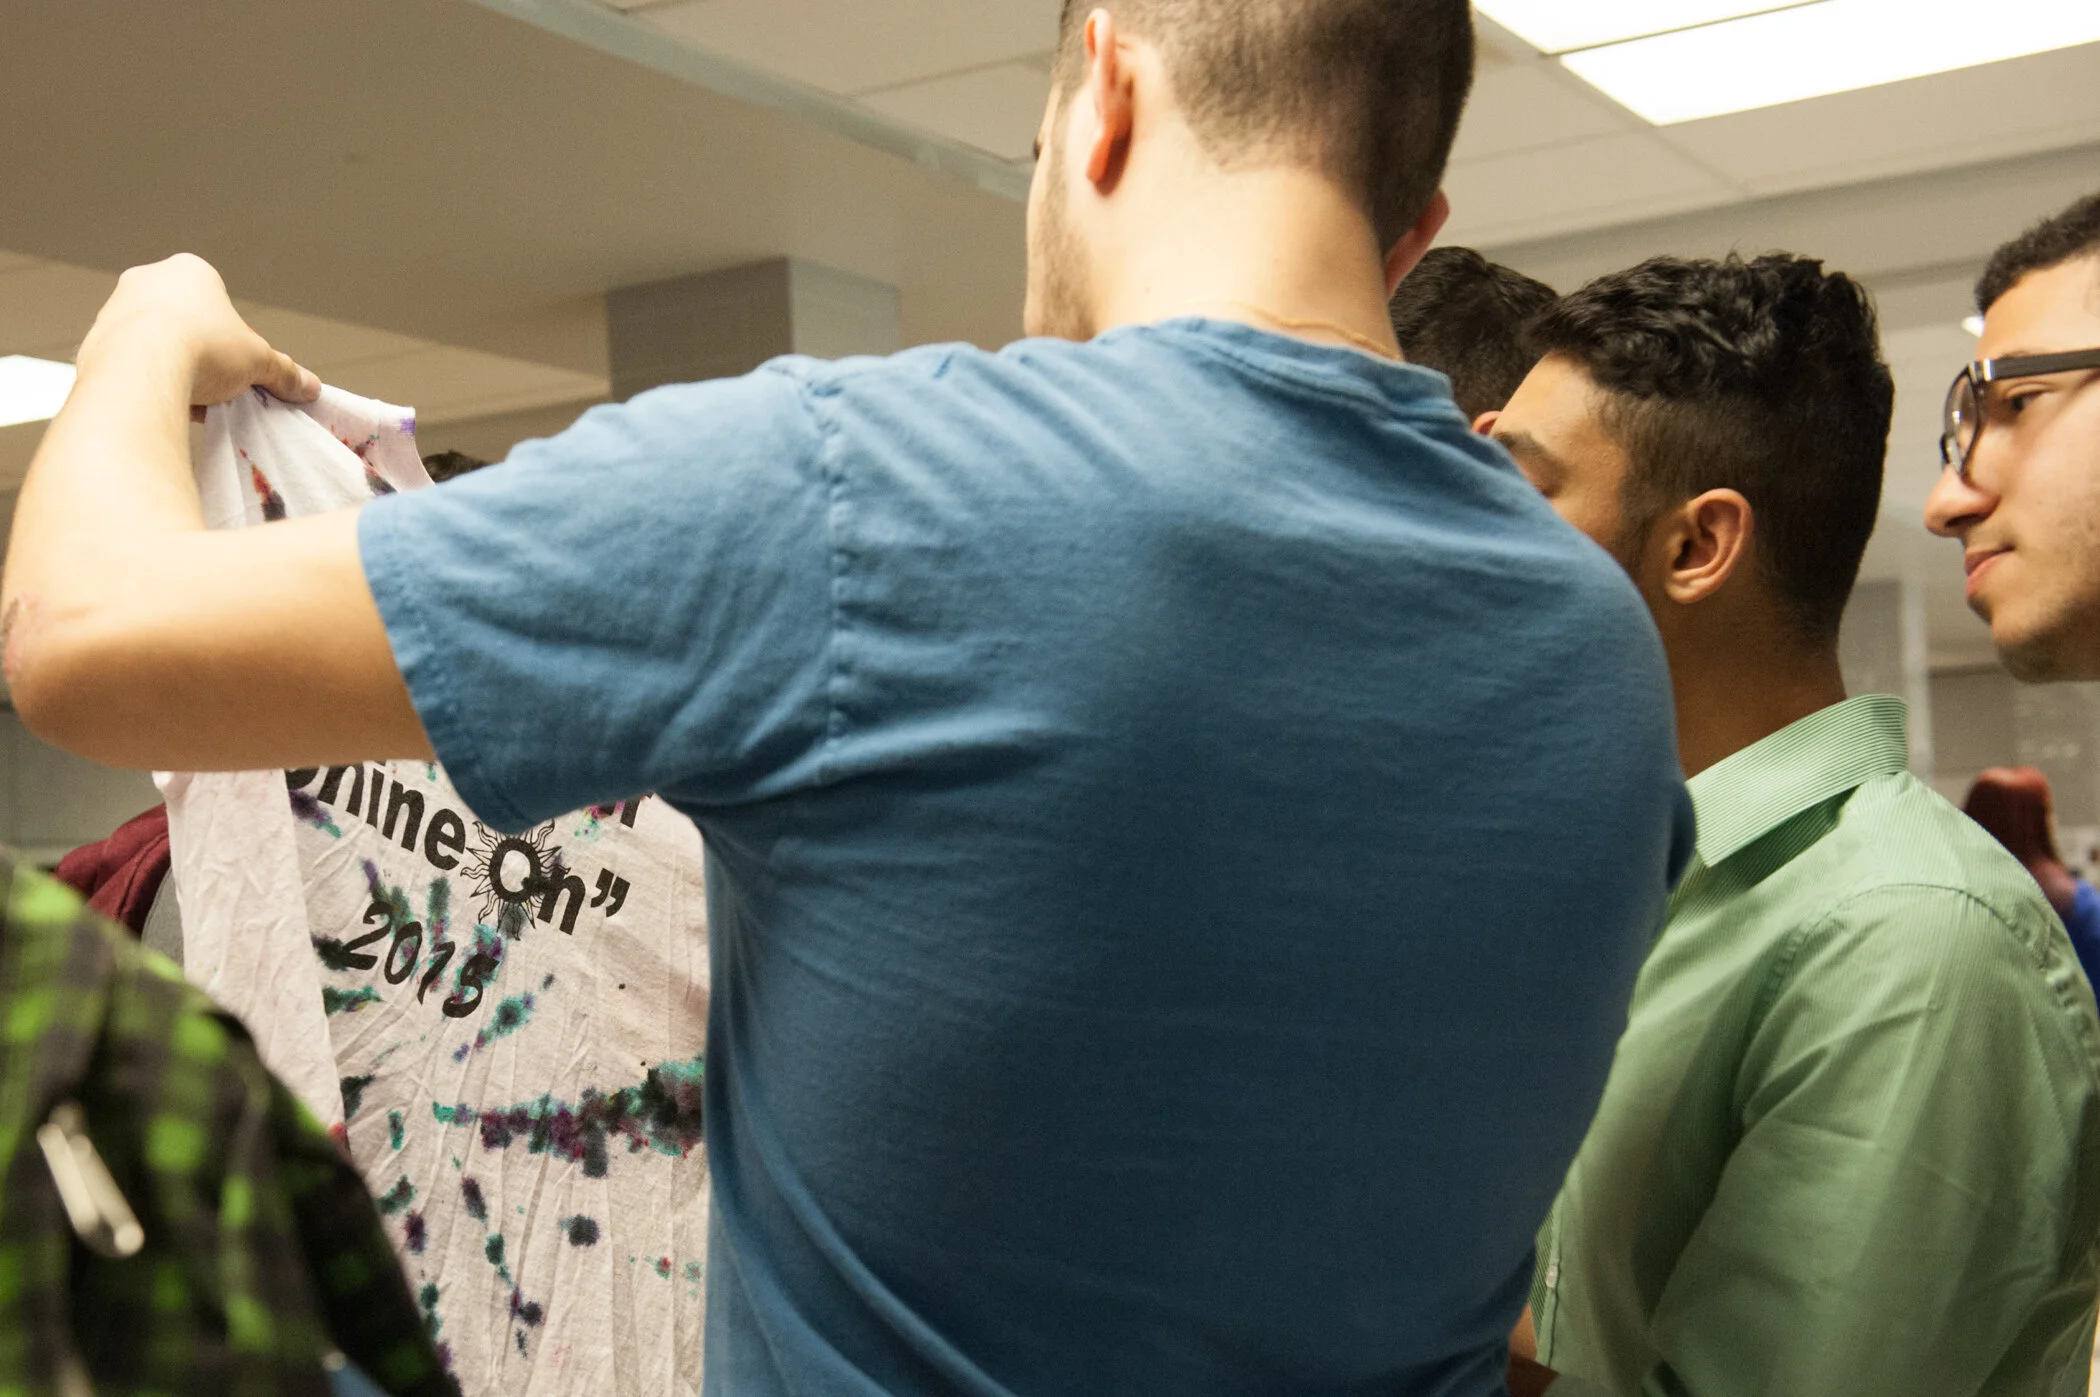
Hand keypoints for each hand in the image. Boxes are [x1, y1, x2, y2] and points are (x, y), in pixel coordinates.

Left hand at [76, 253, 317, 407]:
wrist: (140, 372)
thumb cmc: (203, 351)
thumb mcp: (259, 362)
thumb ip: (284, 371)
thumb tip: (309, 386)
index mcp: (190, 270)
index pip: (221, 307)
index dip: (236, 341)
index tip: (240, 368)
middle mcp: (147, 279)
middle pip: (186, 322)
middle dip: (203, 353)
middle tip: (218, 384)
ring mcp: (115, 307)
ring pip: (155, 342)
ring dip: (174, 367)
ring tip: (190, 396)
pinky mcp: (93, 339)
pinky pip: (129, 362)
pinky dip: (147, 380)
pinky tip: (162, 400)